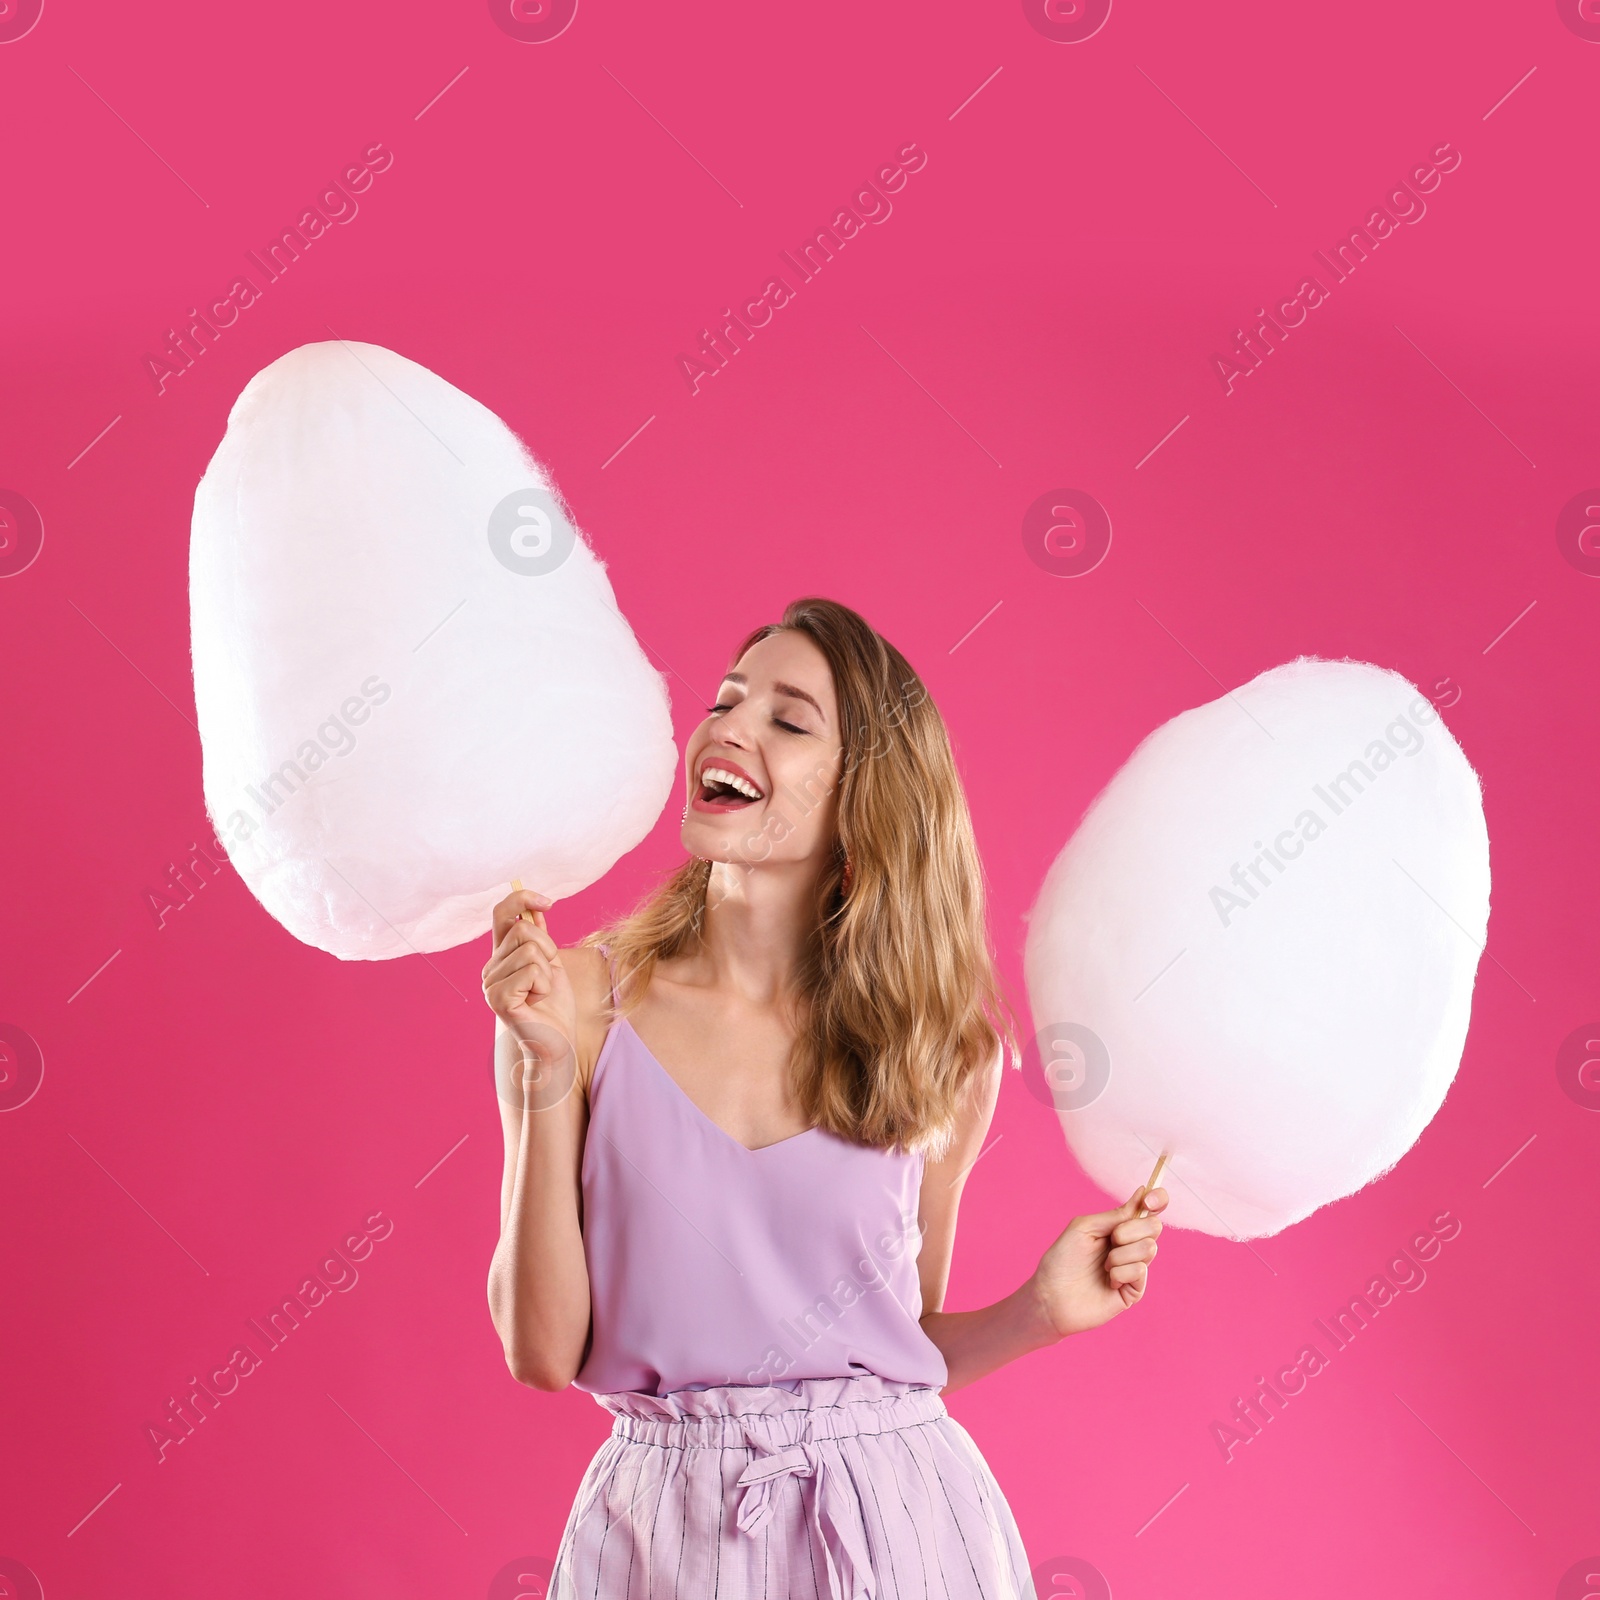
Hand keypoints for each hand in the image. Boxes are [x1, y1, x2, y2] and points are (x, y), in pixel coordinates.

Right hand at [481, 889, 577, 1106]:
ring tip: (540, 992)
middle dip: (547, 949)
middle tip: (547, 977)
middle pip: (523, 930)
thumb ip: (540, 938)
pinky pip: (531, 971)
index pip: (501, 914)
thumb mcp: (551, 965)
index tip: (549, 902)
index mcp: (499, 957)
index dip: (522, 898)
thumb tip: (536, 908)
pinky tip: (537, 1002)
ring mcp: (490, 984)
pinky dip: (544, 984)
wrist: (556, 1044)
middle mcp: (489, 968)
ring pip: (530, 950)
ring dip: (547, 971)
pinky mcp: (498, 999)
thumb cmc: (554, 1007)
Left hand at [1028, 1185, 1167, 1338]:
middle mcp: (1130, 1246)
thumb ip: (1115, 1215)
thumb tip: (1142, 1193)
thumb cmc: (1062, 1259)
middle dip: (1131, 1230)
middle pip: (1154, 1227)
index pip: (1151, 1208)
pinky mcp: (1134, 1290)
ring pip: (1149, 1248)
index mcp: (1119, 1227)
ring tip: (1104, 1265)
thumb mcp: (1085, 1227)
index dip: (1158, 1198)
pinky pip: (1140, 1271)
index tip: (1148, 1201)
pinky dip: (1121, 1272)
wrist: (1050, 1296)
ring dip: (1121, 1254)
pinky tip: (1108, 1282)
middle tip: (1112, 1239)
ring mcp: (1134, 1268)